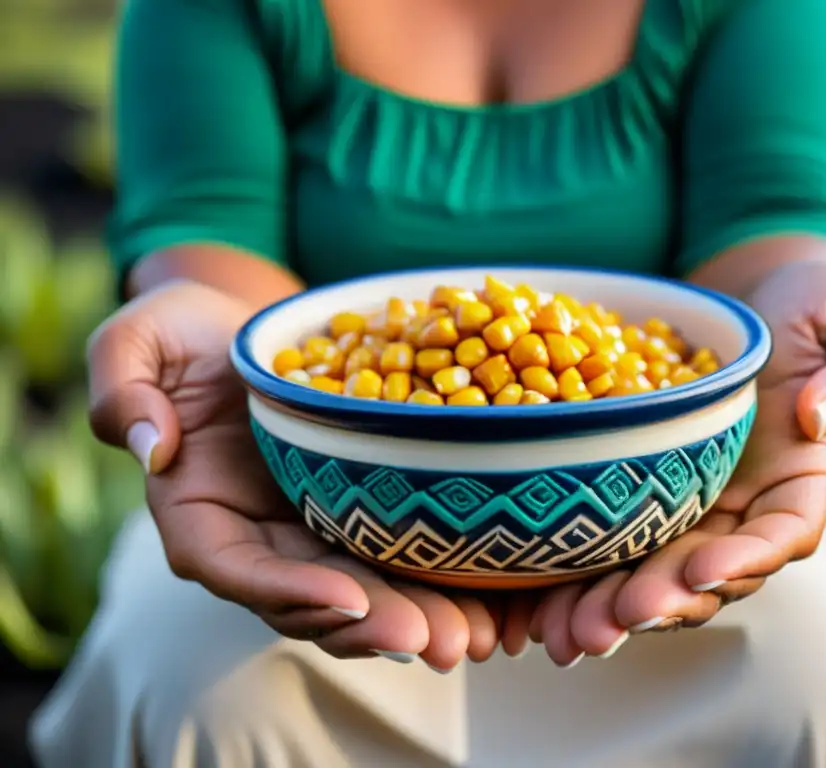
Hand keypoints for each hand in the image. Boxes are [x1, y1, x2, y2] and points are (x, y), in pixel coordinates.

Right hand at [87, 281, 500, 669]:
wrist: (249, 323)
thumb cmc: (185, 326)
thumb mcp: (139, 338)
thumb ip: (123, 388)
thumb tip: (148, 446)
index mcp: (197, 511)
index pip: (231, 568)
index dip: (287, 589)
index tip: (348, 597)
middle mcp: (256, 535)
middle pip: (309, 598)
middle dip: (371, 625)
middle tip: (433, 639)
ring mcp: (310, 528)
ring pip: (361, 589)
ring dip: (414, 617)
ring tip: (471, 634)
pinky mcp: (357, 509)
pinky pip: (395, 551)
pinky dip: (436, 575)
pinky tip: (488, 592)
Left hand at [518, 258, 825, 664]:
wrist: (754, 285)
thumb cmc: (818, 295)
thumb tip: (817, 418)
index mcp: (803, 474)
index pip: (783, 534)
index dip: (747, 560)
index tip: (704, 571)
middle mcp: (748, 500)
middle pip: (710, 569)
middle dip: (665, 600)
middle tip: (614, 621)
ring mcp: (694, 494)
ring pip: (656, 563)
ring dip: (614, 602)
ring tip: (568, 631)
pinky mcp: (646, 478)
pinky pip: (616, 525)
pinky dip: (582, 564)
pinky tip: (541, 597)